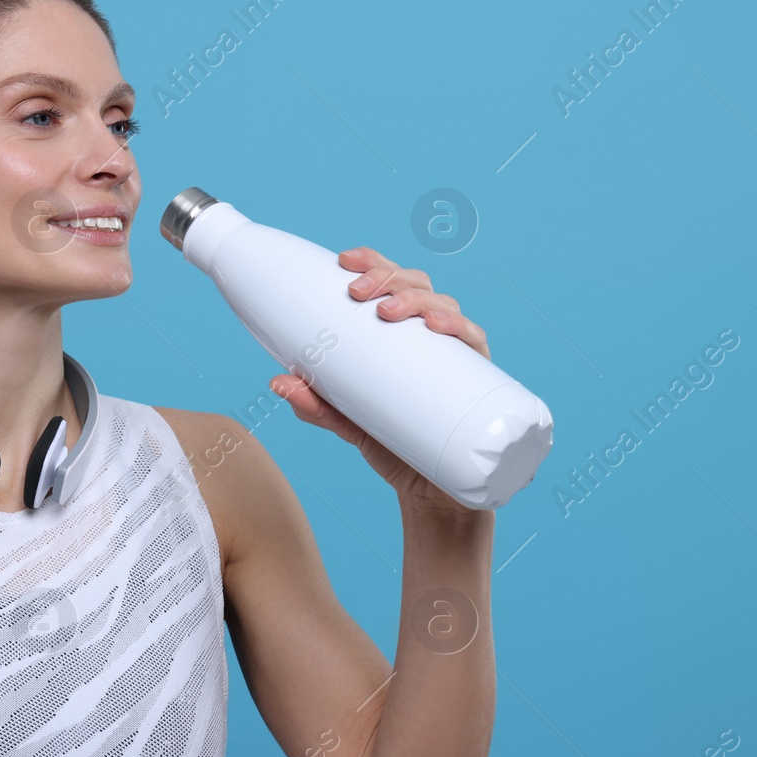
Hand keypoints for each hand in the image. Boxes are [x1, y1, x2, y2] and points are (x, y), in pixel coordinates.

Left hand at [268, 247, 491, 516]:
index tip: (344, 261)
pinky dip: (460, 327)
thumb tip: (277, 381)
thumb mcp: (347, 422)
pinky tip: (440, 327)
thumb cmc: (393, 445)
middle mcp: (431, 335)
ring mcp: (457, 354)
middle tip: (358, 293)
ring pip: (443, 305)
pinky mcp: (480, 378)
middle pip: (416, 284)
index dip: (372, 262)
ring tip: (390, 312)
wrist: (432, 495)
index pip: (390, 281)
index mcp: (401, 333)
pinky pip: (476, 341)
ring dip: (417, 298)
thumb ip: (316, 404)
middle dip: (388, 278)